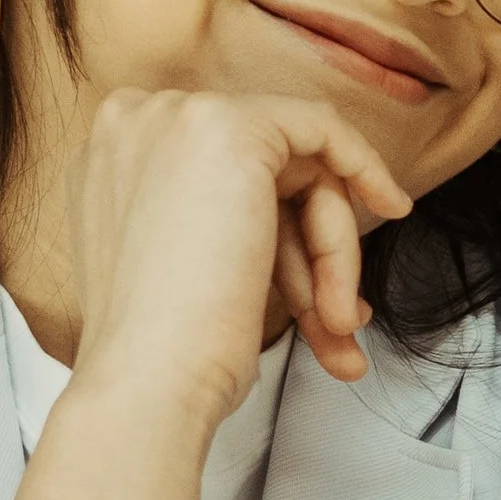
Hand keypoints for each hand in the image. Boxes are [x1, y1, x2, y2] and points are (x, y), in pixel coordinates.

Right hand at [72, 83, 412, 412]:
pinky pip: (322, 128)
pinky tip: (390, 205)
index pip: (218, 176)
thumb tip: (282, 224)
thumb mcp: (176, 264)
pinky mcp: (231, 128)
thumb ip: (209, 219)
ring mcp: (176, 118)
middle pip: (261, 171)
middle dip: (309, 253)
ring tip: (336, 329)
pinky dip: (363, 166)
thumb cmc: (162, 352)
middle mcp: (133, 122)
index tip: (317, 275)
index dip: (275, 227)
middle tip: (335, 323)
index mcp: (109, 158)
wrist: (145, 381)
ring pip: (297, 167)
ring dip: (329, 257)